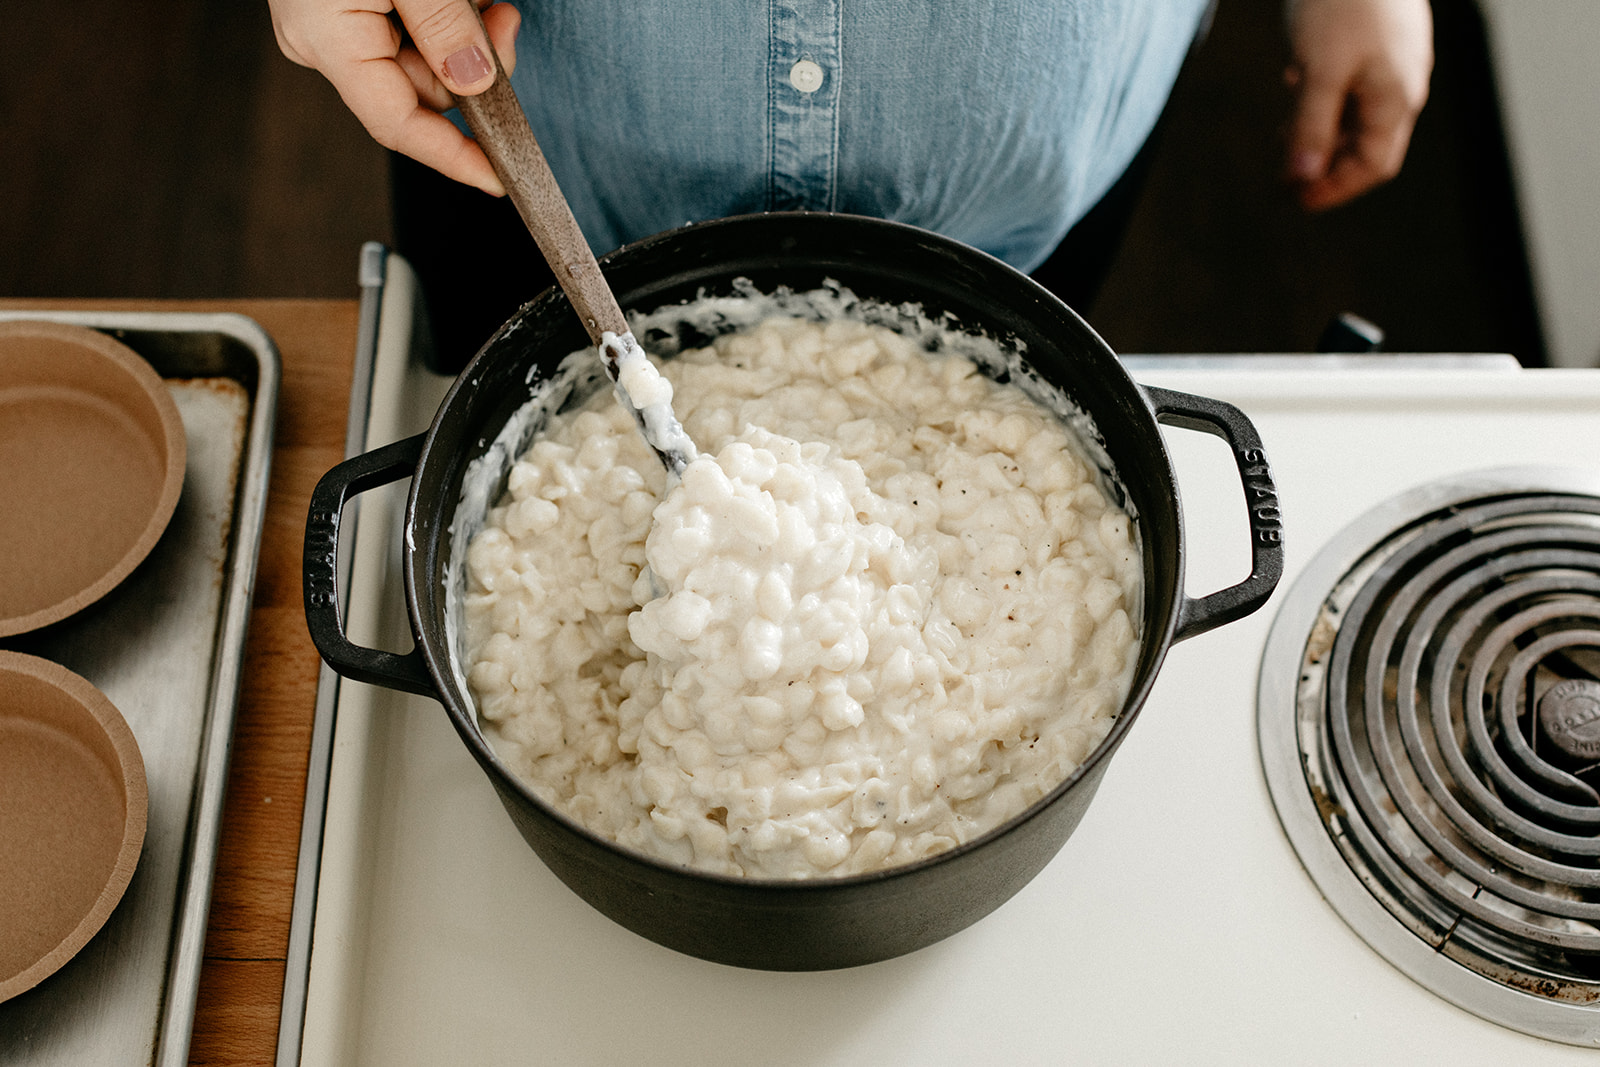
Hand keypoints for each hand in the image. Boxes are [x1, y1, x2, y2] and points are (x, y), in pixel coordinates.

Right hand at [269, 0, 520, 195]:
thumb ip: (443, 24)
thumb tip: (476, 82)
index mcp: (326, 39)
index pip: (396, 124)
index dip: (452, 157)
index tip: (500, 177)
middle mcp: (324, 41)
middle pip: (422, 88)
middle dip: (475, 64)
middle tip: (505, 18)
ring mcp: (333, 23)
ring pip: (425, 58)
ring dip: (464, 32)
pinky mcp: (347, 5)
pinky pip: (413, 29)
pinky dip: (445, 15)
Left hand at [1284, 0, 1432, 210]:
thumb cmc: (1343, 3)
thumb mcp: (1318, 71)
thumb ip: (1310, 125)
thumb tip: (1301, 174)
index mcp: (1395, 98)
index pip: (1373, 165)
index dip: (1334, 189)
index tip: (1295, 199)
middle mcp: (1401, 83)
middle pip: (1366, 143)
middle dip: (1323, 164)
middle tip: (1281, 178)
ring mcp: (1391, 60)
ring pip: (1355, 113)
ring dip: (1319, 131)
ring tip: (1282, 135)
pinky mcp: (1375, 39)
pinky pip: (1350, 83)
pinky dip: (1322, 97)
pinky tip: (1294, 85)